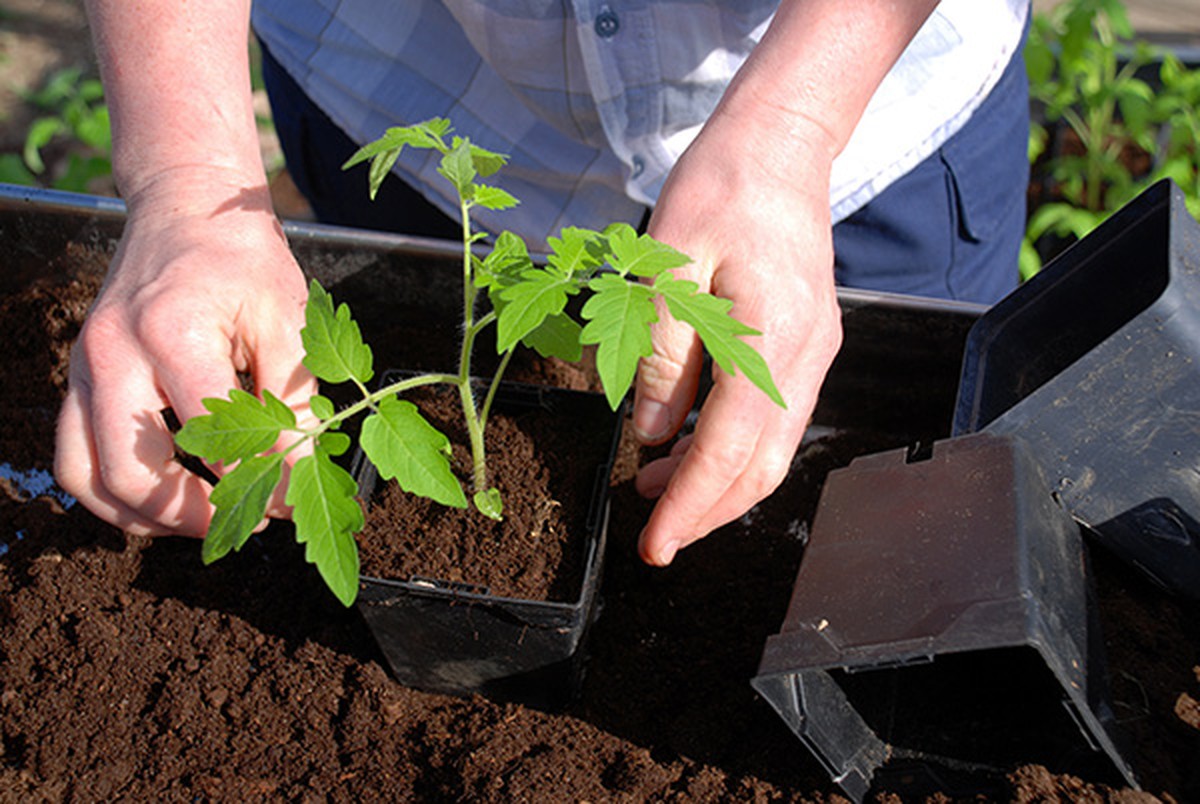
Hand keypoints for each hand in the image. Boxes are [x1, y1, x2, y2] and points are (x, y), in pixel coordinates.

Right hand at [55, 172, 314, 536]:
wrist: (186, 209)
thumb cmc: (242, 261)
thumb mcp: (287, 320)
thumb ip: (294, 400)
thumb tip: (300, 474)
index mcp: (170, 333)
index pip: (212, 437)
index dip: (256, 482)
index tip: (292, 503)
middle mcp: (112, 355)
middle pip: (131, 474)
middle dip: (193, 515)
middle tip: (248, 520)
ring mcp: (84, 368)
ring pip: (88, 477)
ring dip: (147, 516)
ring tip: (207, 518)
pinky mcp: (78, 378)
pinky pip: (76, 457)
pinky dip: (116, 492)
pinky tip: (167, 496)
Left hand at [633, 110, 842, 565]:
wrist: (780, 145)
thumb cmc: (719, 189)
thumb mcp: (665, 265)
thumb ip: (659, 354)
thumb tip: (654, 434)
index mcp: (771, 335)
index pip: (730, 447)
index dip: (690, 503)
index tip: (655, 544)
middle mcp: (807, 353)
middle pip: (764, 463)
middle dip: (708, 509)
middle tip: (655, 536)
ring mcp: (815, 349)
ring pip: (773, 445)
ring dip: (719, 480)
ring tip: (656, 487)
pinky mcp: (808, 342)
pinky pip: (775, 415)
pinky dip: (734, 445)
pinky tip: (688, 441)